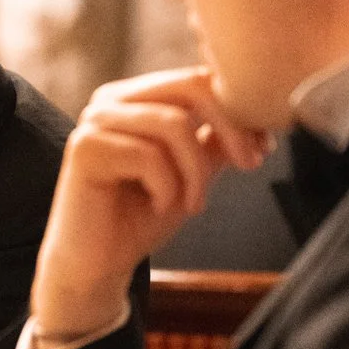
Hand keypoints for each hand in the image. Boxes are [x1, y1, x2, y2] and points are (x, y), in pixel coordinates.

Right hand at [30, 68, 270, 343]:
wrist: (96, 266)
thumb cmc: (140, 220)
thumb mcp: (191, 175)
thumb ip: (214, 142)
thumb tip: (256, 118)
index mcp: (137, 98)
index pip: (198, 81)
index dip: (239, 110)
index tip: (264, 148)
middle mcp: (113, 100)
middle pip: (189, 89)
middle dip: (231, 128)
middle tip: (250, 165)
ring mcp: (96, 120)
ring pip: (173, 124)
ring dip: (196, 171)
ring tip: (195, 204)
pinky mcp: (85, 148)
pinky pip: (148, 155)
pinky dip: (167, 187)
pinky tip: (160, 208)